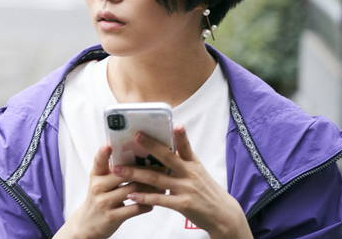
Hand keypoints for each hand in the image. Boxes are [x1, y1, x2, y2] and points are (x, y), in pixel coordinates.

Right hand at [54, 144, 160, 238]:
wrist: (88, 223)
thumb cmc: (100, 197)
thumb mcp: (99, 181)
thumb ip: (111, 170)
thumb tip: (136, 157)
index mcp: (96, 175)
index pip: (98, 161)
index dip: (102, 153)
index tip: (109, 145)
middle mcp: (98, 187)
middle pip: (124, 175)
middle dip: (144, 171)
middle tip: (161, 166)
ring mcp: (104, 202)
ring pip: (132, 190)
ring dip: (150, 188)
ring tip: (163, 185)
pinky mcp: (112, 216)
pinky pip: (134, 208)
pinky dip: (146, 204)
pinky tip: (153, 202)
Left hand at [113, 126, 252, 238]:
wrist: (223, 216)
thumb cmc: (206, 191)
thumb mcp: (199, 171)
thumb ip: (184, 158)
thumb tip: (170, 142)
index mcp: (193, 164)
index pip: (186, 147)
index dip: (181, 136)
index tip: (175, 124)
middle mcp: (190, 174)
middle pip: (167, 157)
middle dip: (150, 146)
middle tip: (135, 136)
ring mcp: (186, 189)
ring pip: (157, 178)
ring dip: (135, 174)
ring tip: (118, 169)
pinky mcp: (182, 204)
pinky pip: (160, 199)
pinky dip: (144, 197)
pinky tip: (131, 195)